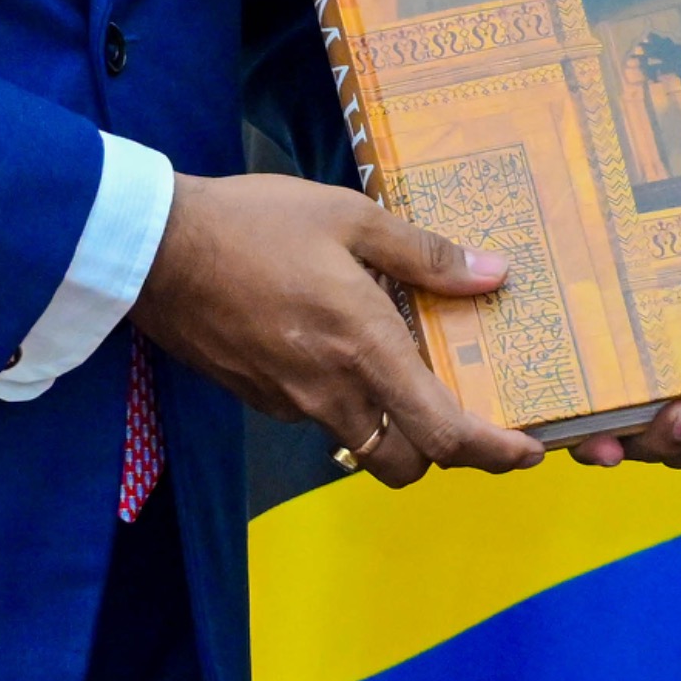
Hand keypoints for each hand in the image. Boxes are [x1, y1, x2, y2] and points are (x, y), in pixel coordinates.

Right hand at [129, 173, 545, 484]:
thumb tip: (493, 273)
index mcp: (364, 348)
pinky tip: (339, 351)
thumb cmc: (254, 224)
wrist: (153, 248)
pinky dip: (344, 403)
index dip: (494, 454)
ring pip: (360, 444)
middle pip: (405, 464)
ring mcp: (290, 402)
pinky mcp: (257, 397)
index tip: (527, 452)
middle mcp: (331, 392)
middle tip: (463, 415)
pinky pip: (318, 417)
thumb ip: (424, 254)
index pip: (443, 434)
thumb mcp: (349, 216)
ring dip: (390, 428)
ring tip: (403, 375)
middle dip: (442, 454)